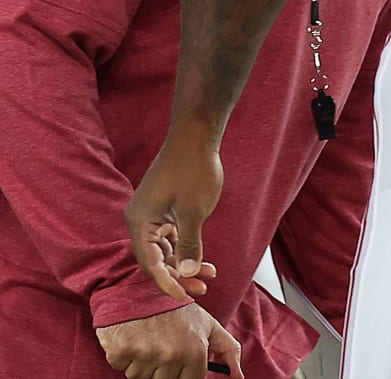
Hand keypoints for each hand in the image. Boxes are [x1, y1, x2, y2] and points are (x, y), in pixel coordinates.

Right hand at [95, 302, 241, 378]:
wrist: (137, 291)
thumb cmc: (174, 310)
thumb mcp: (207, 324)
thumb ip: (227, 349)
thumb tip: (238, 377)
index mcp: (195, 350)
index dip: (184, 374)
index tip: (178, 362)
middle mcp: (172, 355)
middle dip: (163, 369)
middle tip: (161, 346)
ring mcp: (147, 355)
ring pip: (142, 378)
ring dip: (143, 365)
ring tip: (148, 341)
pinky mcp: (122, 353)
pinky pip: (124, 370)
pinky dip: (126, 359)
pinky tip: (133, 340)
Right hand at [125, 132, 223, 299]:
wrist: (196, 137)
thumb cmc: (193, 170)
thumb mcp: (193, 212)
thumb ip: (189, 245)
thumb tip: (185, 274)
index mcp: (139, 222)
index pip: (149, 263)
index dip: (166, 283)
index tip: (184, 297)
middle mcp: (140, 221)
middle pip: (155, 259)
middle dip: (177, 276)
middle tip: (201, 290)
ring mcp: (152, 215)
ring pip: (165, 250)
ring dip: (184, 264)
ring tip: (208, 278)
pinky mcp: (164, 210)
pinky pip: (171, 238)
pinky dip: (186, 249)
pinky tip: (204, 261)